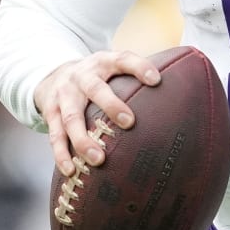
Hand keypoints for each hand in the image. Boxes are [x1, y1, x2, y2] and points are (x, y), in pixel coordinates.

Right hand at [33, 50, 160, 176]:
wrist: (51, 75)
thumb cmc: (95, 78)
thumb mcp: (111, 69)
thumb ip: (136, 79)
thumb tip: (180, 94)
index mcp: (102, 63)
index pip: (123, 59)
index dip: (139, 67)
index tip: (156, 80)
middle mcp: (81, 77)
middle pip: (96, 89)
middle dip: (111, 105)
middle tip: (129, 122)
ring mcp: (63, 95)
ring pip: (71, 117)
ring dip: (83, 139)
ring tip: (98, 159)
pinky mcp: (49, 113)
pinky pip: (55, 135)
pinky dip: (62, 154)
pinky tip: (71, 171)